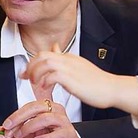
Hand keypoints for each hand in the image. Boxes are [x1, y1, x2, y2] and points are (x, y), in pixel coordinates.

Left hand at [2, 99, 81, 137]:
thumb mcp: (34, 135)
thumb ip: (21, 133)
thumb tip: (7, 134)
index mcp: (48, 107)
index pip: (29, 106)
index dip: (16, 115)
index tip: (6, 125)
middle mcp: (56, 110)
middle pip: (36, 108)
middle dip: (20, 118)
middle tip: (10, 128)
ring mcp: (64, 121)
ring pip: (45, 118)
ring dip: (29, 127)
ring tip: (20, 135)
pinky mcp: (69, 133)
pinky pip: (57, 133)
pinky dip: (45, 137)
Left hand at [21, 44, 137, 115]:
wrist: (113, 88)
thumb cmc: (97, 82)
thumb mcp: (79, 67)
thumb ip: (65, 59)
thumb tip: (55, 48)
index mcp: (69, 57)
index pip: (46, 53)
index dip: (32, 62)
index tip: (26, 73)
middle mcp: (68, 60)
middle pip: (42, 56)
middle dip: (30, 66)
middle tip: (25, 78)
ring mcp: (70, 68)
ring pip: (45, 63)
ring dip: (36, 74)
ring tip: (34, 83)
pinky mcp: (72, 79)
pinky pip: (52, 75)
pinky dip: (45, 81)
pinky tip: (45, 89)